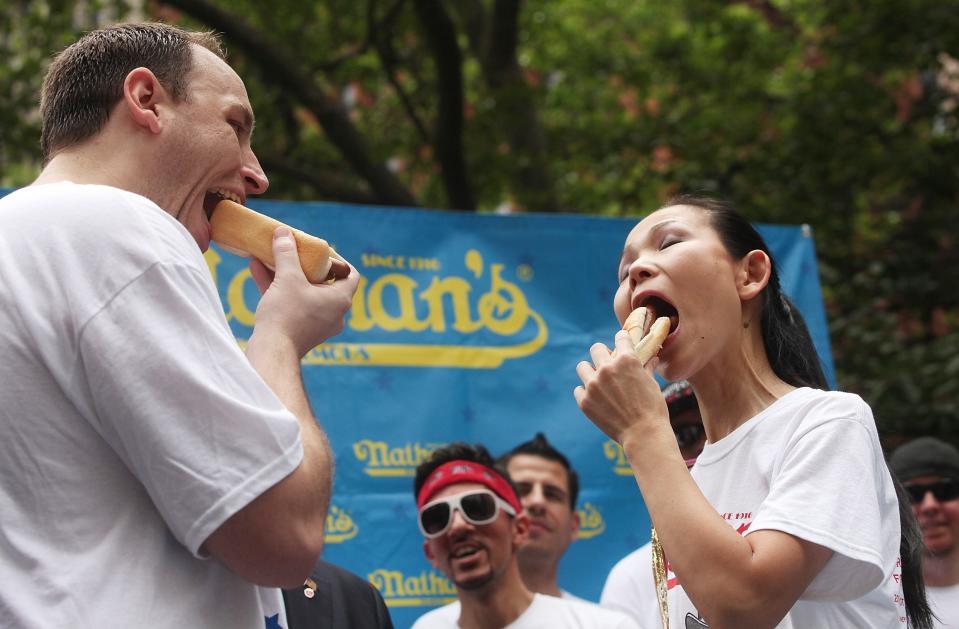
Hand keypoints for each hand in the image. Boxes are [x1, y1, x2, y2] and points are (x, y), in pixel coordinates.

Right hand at [249, 227, 359, 356]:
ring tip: (271, 256)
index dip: (338, 259)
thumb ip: (286, 253)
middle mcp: (334, 313)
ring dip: (287, 274)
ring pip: (304, 292)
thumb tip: (283, 232)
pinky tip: (256, 269)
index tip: (320, 251)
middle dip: (306, 265)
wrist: (273, 352)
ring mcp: (317, 323)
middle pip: (325, 282)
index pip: (351, 274)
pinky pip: (291, 303)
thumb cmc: (286, 315)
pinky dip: (278, 288)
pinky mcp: (300, 330)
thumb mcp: (287, 278)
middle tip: (295, 252)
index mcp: (340, 299)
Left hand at [573, 330, 668, 444]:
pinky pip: (579, 389)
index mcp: (626, 360)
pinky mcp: (584, 401)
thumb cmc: (653, 409)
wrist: (644, 435)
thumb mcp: (652, 384)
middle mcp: (606, 369)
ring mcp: (593, 385)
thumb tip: (651, 359)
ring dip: (590, 372)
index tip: (622, 345)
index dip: (623, 341)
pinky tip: (597, 400)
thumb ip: (646, 368)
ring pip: (582, 367)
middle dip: (602, 354)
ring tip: (598, 382)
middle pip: (596, 348)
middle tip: (608, 365)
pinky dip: (586, 393)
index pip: (620, 337)